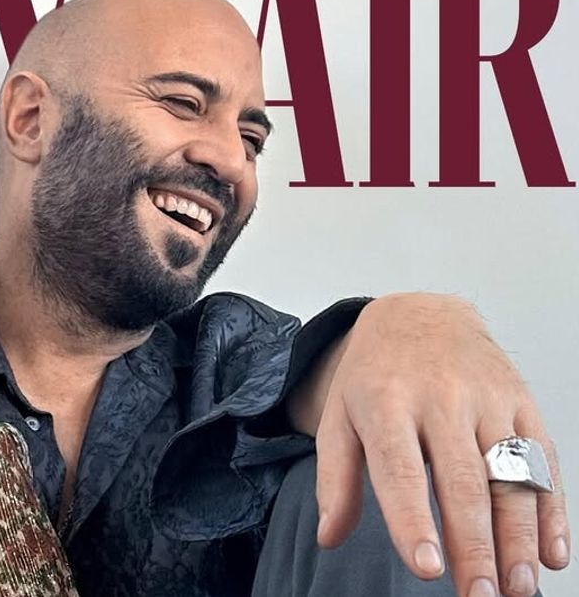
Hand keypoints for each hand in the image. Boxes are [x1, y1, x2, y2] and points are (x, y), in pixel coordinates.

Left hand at [300, 293, 567, 596]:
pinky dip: (552, 510)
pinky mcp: (522, 403)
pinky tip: (551, 553)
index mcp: (385, 402)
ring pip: (510, 477)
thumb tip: (329, 537)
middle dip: (474, 546)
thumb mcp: (339, 417)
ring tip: (517, 588)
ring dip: (519, 539)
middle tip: (478, 596)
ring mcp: (487, 400)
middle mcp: (441, 399)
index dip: (413, 519)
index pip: (400, 469)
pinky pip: (543, 460)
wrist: (419, 312)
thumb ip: (335, 478)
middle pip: (463, 482)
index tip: (425, 567)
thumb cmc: (374, 376)